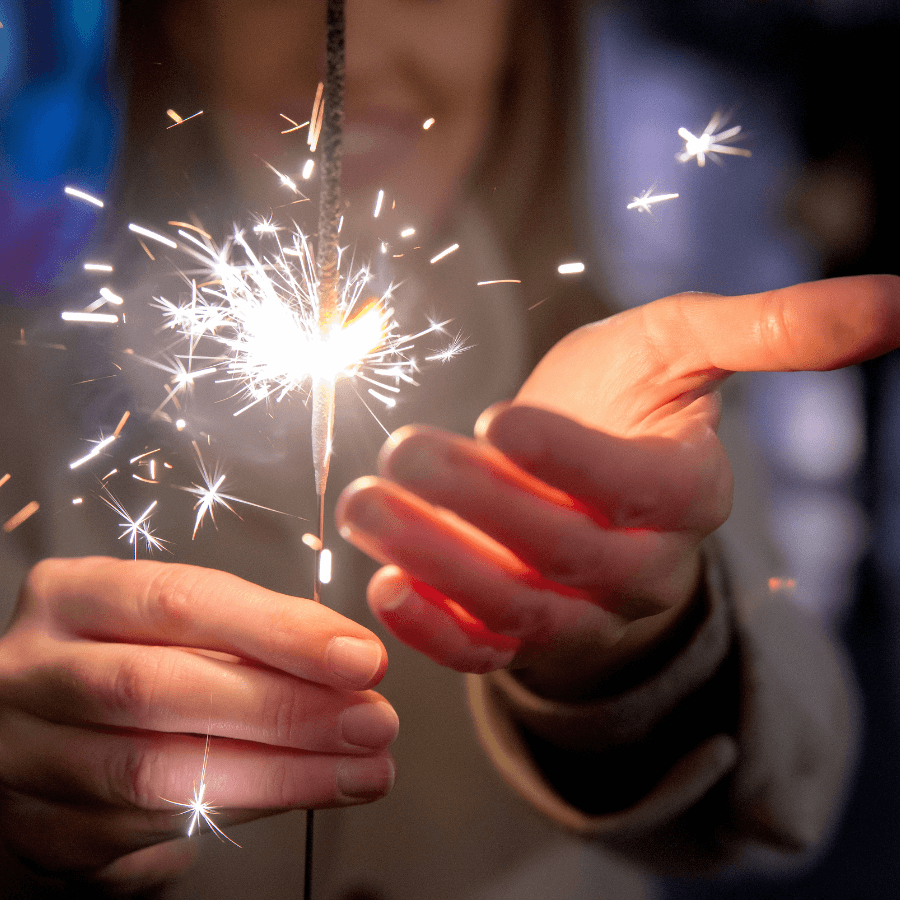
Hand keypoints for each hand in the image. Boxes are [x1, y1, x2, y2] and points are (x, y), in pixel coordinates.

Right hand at [0, 557, 396, 888]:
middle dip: (285, 708)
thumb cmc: (126, 659)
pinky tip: (300, 794)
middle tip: (372, 721)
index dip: (280, 631)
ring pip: (155, 772)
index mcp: (74, 595)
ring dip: (279, 774)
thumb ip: (247, 633)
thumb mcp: (170, 623)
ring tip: (359, 770)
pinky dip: (240, 812)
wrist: (37, 740)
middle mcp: (33, 671)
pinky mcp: (43, 832)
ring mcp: (25, 757)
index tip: (360, 657)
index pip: (182, 601)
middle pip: (161, 688)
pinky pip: (150, 830)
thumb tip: (350, 658)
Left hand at [337, 275, 899, 698]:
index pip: (638, 494)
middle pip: (566, 557)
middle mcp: (637, 571)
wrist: (576, 471)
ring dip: (435, 562)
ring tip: (365, 507)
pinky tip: (381, 587)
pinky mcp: (520, 639)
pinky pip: (482, 652)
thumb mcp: (684, 346)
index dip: (573, 461)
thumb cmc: (625, 400)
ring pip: (515, 610)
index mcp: (684, 499)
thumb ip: (771, 329)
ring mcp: (576, 614)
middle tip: (402, 453)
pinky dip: (432, 632)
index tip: (500, 414)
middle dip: (480, 507)